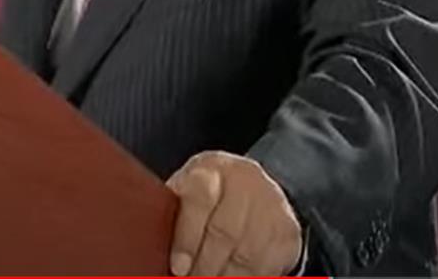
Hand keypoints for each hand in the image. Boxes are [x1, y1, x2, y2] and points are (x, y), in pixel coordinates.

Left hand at [166, 151, 302, 276]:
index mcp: (211, 170)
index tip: (178, 267)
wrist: (258, 187)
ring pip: (247, 255)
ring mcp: (271, 206)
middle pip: (225, 232)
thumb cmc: (209, 194)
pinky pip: (266, 267)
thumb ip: (173, 210)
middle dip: (204, 267)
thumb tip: (150, 244)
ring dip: (224, 278)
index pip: (200, 199)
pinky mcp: (287, 232)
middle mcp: (244, 183)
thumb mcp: (187, 189)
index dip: (187, 237)